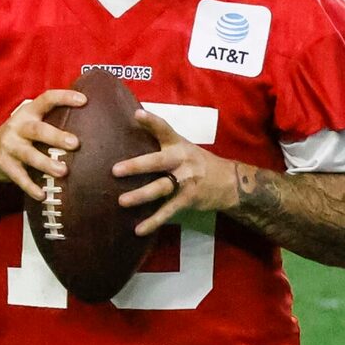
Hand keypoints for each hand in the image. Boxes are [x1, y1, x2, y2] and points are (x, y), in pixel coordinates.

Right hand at [0, 88, 85, 203]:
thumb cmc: (21, 137)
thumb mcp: (32, 123)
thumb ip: (53, 120)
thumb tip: (93, 120)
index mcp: (28, 113)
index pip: (46, 99)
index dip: (64, 97)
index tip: (84, 100)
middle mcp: (18, 127)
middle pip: (38, 130)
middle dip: (56, 136)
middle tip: (75, 143)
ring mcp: (10, 146)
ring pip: (29, 155)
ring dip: (46, 163)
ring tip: (63, 171)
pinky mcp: (5, 165)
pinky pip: (19, 177)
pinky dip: (30, 187)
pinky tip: (42, 195)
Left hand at [114, 108, 243, 234]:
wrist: (229, 182)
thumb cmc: (197, 162)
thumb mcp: (183, 146)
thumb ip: (160, 139)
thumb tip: (132, 121)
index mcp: (179, 144)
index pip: (165, 129)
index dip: (152, 122)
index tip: (137, 115)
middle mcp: (182, 160)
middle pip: (159, 162)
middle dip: (138, 166)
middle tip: (115, 170)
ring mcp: (186, 181)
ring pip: (161, 188)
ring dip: (142, 195)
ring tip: (122, 201)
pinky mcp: (188, 199)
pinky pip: (168, 210)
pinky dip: (153, 221)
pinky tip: (138, 229)